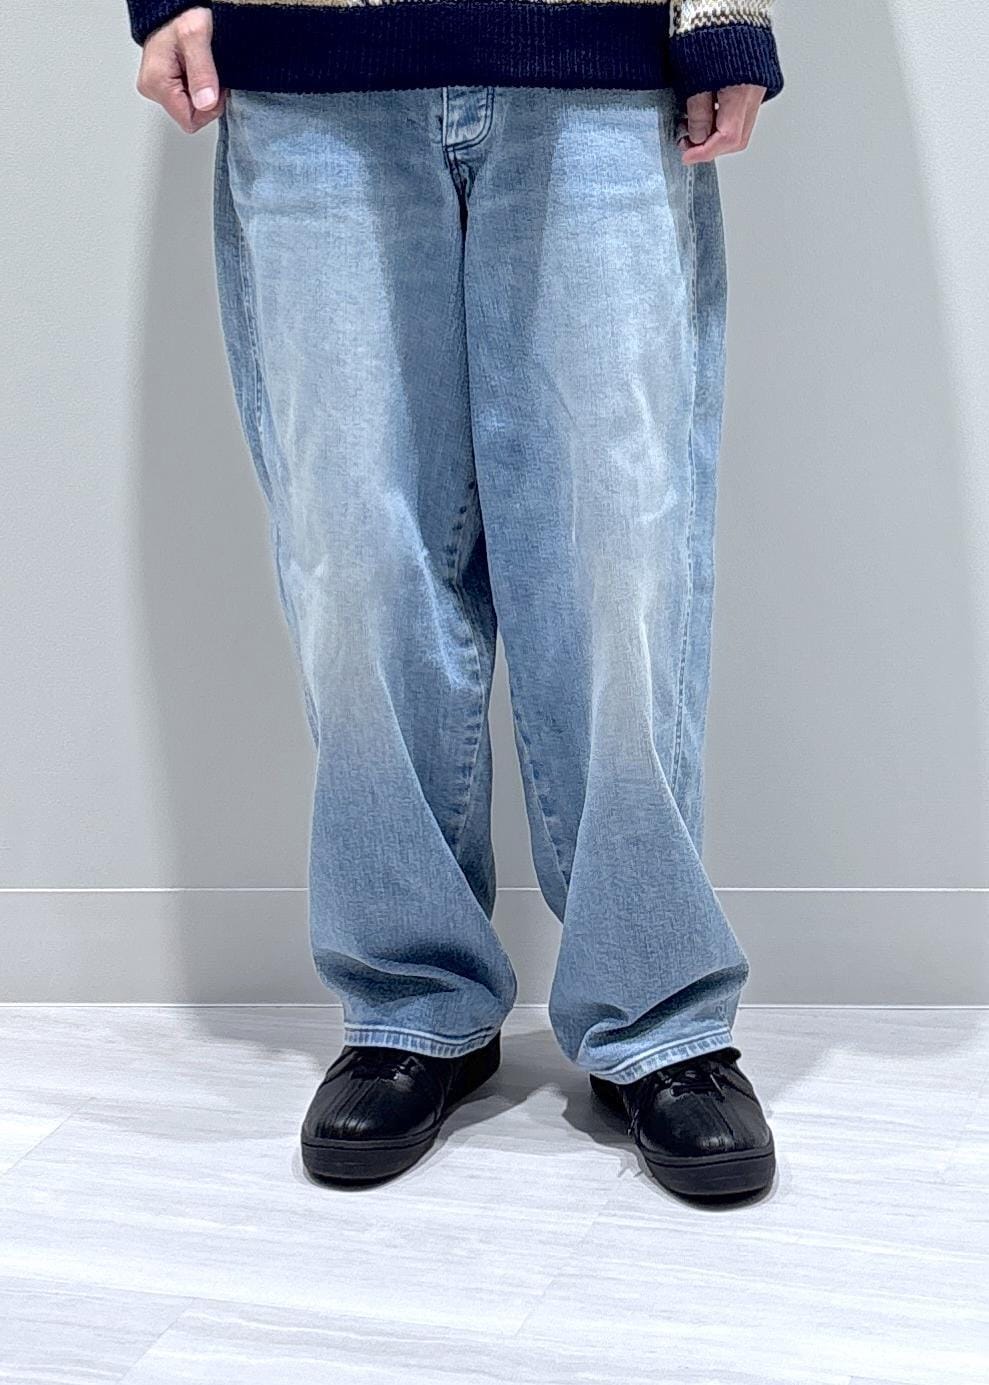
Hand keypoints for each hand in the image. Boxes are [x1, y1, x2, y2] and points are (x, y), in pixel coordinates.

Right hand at [135, 6, 224, 132]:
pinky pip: (188, 98)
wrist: (175, 4)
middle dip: (207, 99)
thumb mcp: (197, 36)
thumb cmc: (182, 13)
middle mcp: (153, 89)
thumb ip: (202, 72)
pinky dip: (199, 87)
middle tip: (209, 72)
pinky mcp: (164, 84)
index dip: (208, 107)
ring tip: (201, 67)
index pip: (190, 121)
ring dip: (204, 92)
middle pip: (191, 116)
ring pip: (191, 109)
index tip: (214, 84)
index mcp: (156, 83)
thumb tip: (205, 103)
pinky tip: (197, 69)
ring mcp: (157, 87)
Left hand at [676, 84, 765, 163]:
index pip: (727, 137)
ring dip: (717, 136)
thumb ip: (698, 112)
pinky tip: (706, 115)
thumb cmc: (709, 29)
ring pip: (741, 128)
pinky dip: (724, 122)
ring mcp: (757, 87)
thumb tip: (698, 138)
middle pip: (738, 138)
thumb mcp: (694, 77)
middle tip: (688, 145)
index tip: (686, 155)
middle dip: (712, 148)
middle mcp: (755, 91)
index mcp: (741, 91)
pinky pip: (742, 112)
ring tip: (692, 129)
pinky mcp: (753, 81)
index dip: (704, 152)